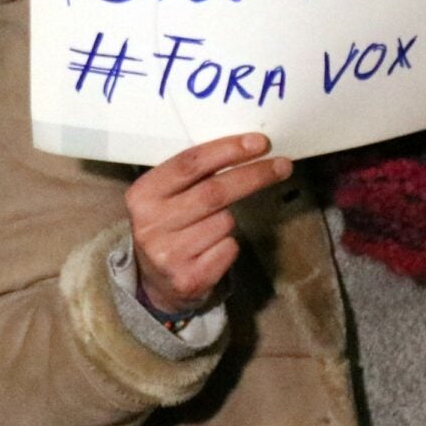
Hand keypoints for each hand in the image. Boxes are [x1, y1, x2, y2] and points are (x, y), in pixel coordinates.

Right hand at [124, 133, 293, 315]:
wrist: (156, 282)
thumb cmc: (169, 227)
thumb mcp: (166, 197)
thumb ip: (193, 175)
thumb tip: (246, 149)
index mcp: (143, 194)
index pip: (189, 163)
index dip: (228, 150)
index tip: (259, 143)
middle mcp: (150, 224)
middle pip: (214, 192)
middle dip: (253, 176)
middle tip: (282, 166)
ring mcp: (168, 254)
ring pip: (225, 222)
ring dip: (229, 219)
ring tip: (209, 228)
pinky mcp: (188, 279)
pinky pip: (229, 248)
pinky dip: (229, 245)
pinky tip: (210, 251)